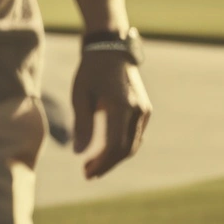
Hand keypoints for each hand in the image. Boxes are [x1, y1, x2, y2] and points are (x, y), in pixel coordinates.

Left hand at [71, 50, 151, 177]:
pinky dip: (122, 146)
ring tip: (94, 165)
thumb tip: (79, 152)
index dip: (102, 163)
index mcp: (121, 106)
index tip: (87, 172)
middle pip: (126, 149)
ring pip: (133, 144)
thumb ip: (81, 124)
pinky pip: (135, 135)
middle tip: (88, 173)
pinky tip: (106, 150)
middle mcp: (137, 111)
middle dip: (107, 164)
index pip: (115, 145)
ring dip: (114, 157)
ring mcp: (144, 111)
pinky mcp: (144, 110)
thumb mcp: (80, 94)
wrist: (111, 49)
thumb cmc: (91, 71)